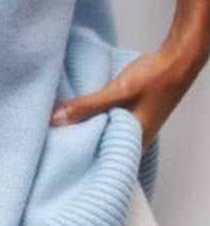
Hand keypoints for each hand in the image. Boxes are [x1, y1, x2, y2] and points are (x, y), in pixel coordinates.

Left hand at [49, 38, 206, 152]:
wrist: (175, 61)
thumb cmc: (155, 79)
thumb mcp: (118, 92)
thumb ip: (87, 106)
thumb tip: (56, 119)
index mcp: (133, 144)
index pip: (100, 164)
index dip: (77, 161)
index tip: (54, 153)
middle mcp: (132, 142)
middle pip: (98, 150)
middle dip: (76, 145)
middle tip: (51, 140)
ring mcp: (130, 129)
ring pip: (100, 136)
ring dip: (84, 130)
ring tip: (59, 128)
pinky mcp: (127, 117)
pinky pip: (105, 124)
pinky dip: (92, 120)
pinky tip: (78, 114)